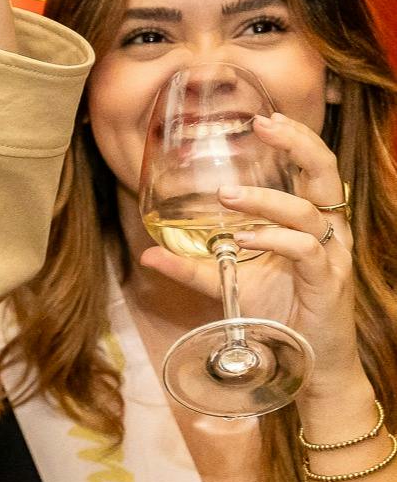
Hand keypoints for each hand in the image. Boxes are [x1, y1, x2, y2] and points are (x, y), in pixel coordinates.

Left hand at [138, 111, 362, 392]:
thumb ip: (194, 267)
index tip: (262, 119)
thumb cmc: (277, 314)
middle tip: (262, 125)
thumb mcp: (229, 285)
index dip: (295, 139)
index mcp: (310, 222)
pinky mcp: (329, 282)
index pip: (311, 168)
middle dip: (297, 144)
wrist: (308, 362)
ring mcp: (332, 255)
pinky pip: (305, 250)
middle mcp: (327, 231)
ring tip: (226, 198)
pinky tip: (243, 240)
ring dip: (264, 200)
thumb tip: (148, 254)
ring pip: (306, 211)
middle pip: (324, 172)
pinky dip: (273, 241)